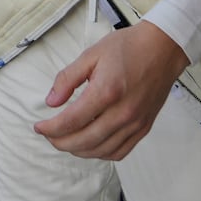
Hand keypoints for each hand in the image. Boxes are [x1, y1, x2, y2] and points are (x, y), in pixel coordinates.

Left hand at [32, 20, 189, 160]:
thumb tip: (51, 102)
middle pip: (84, 141)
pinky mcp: (144, 128)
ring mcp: (135, 123)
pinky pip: (120, 152)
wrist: (162, 49)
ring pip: (101, 150)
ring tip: (65, 140)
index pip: (71, 121)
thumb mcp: (90, 55)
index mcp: (106, 92)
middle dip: (60, 142)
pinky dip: (101, 153)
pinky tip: (90, 145)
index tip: (38, 127)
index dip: (50, 128)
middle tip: (48, 135)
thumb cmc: (127, 48)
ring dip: (78, 150)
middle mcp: (122, 112)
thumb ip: (67, 79)